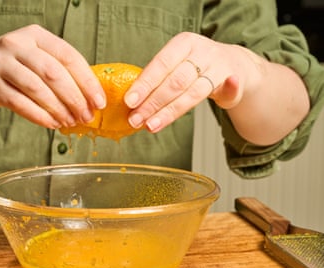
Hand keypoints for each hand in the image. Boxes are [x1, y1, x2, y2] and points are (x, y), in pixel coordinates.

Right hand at [0, 24, 105, 128]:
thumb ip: (60, 69)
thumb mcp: (36, 56)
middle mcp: (17, 44)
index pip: (68, 56)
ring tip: (71, 122)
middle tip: (86, 116)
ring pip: (37, 89)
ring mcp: (1, 64)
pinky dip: (40, 116)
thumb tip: (91, 97)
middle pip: (54, 73)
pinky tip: (53, 124)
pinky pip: (20, 104)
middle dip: (75, 98)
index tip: (99, 101)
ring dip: (58, 109)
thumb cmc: (15, 65)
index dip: (87, 81)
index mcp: (35, 34)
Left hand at [125, 32, 241, 132]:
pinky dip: (229, 89)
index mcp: (183, 43)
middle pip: (175, 81)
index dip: (144, 84)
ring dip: (170, 111)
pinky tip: (222, 98)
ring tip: (151, 125)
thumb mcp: (177, 64)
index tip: (129, 102)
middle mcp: (202, 52)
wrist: (234, 65)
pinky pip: (230, 89)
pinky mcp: (235, 81)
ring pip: (193, 92)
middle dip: (152, 103)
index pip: (161, 64)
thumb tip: (130, 103)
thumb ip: (158, 79)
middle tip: (135, 120)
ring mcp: (219, 66)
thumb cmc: (196, 67)